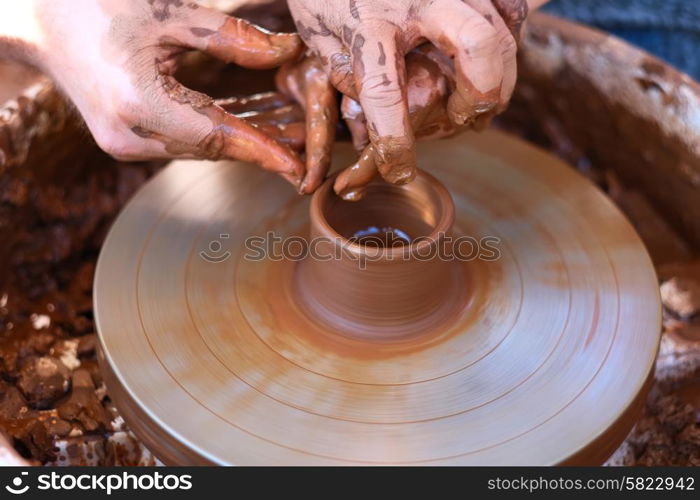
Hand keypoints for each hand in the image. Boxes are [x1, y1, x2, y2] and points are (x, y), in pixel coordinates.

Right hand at [25, 0, 304, 185]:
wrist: (40, 19)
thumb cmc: (100, 6)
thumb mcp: (171, 13)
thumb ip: (232, 39)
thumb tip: (287, 52)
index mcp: (140, 104)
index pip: (218, 137)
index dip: (263, 151)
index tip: (298, 167)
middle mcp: (131, 136)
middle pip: (212, 149)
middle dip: (259, 149)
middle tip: (305, 151)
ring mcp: (124, 145)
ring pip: (197, 150)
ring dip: (239, 145)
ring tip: (285, 142)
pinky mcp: (123, 142)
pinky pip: (179, 144)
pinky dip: (213, 138)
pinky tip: (243, 131)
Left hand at [287, 0, 526, 184]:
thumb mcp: (319, 31)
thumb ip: (344, 72)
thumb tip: (373, 120)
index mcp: (370, 20)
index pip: (385, 92)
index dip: (395, 142)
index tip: (400, 170)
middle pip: (477, 45)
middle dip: (481, 94)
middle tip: (464, 118)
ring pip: (501, 32)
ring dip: (500, 78)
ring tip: (477, 104)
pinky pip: (511, 9)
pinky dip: (509, 41)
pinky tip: (491, 66)